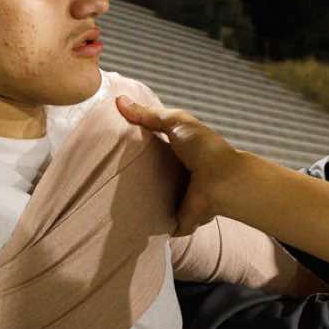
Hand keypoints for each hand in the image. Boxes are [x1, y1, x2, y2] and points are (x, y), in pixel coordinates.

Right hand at [116, 94, 244, 234]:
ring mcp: (178, 197)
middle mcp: (179, 174)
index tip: (112, 145)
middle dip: (134, 175)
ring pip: (153, 199)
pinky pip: (159, 225)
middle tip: (108, 174)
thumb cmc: (203, 148)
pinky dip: (148, 227)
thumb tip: (119, 100)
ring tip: (112, 199)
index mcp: (180, 150)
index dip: (137, 146)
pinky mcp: (177, 218)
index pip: (154, 147)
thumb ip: (149, 114)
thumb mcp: (176, 122)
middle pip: (151, 173)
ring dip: (139, 200)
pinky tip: (128, 224)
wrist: (221, 182)